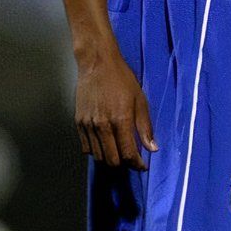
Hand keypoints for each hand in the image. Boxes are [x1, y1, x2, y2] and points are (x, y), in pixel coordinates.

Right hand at [74, 42, 155, 169]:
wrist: (97, 64)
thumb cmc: (122, 80)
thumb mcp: (140, 101)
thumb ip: (145, 127)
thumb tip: (152, 148)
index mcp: (121, 120)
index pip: (128, 153)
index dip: (137, 164)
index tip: (143, 165)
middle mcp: (102, 126)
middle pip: (112, 160)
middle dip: (124, 164)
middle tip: (132, 159)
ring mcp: (88, 125)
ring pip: (98, 156)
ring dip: (110, 158)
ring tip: (119, 152)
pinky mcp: (78, 123)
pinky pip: (86, 147)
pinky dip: (96, 151)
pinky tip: (105, 144)